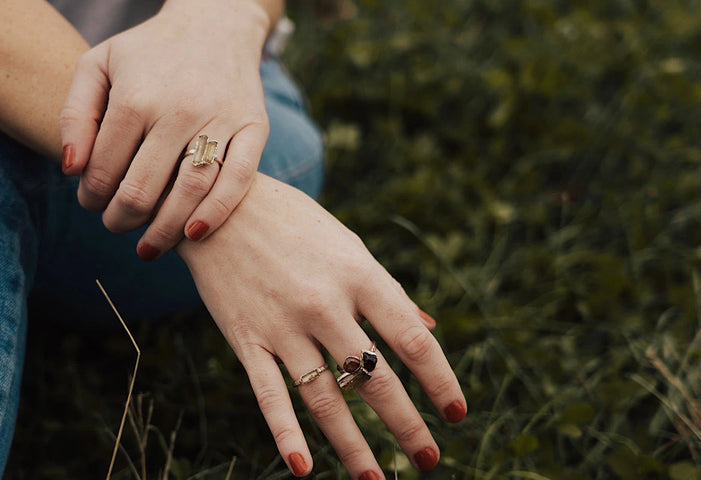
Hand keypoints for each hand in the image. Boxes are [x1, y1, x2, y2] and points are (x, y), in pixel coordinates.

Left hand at [59, 0, 272, 259]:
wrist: (216, 25)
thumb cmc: (150, 52)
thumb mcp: (98, 65)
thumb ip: (75, 115)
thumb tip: (71, 169)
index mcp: (135, 96)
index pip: (105, 169)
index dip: (92, 197)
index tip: (92, 202)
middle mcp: (178, 110)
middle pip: (143, 188)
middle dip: (122, 219)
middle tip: (117, 226)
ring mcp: (220, 120)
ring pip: (191, 191)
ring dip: (165, 229)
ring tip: (149, 247)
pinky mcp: (254, 127)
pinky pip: (238, 179)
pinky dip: (217, 212)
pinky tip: (195, 234)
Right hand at [176, 174, 465, 477]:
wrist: (220, 203)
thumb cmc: (297, 225)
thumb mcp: (350, 246)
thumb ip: (388, 291)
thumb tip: (428, 329)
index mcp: (359, 274)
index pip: (410, 339)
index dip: (440, 380)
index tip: (457, 413)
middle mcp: (325, 303)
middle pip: (374, 377)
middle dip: (406, 424)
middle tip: (429, 459)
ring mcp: (283, 324)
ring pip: (324, 397)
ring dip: (354, 446)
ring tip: (378, 479)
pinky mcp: (246, 338)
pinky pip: (268, 394)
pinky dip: (285, 433)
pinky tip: (303, 468)